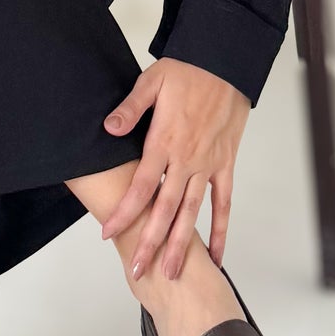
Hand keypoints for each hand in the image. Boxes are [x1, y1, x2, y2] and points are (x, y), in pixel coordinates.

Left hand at [97, 57, 249, 278]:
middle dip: (150, 242)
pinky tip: (216, 255)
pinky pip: (223, 203)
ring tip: (171, 273)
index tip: (108, 234)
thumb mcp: (152, 81)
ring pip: (192, 213)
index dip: (124, 212)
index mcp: (164, 141)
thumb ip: (130, 109)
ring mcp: (208, 165)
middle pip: (165, 210)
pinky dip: (220, 230)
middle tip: (138, 270)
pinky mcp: (225, 164)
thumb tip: (109, 128)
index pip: (141, 187)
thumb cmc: (188, 71)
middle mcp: (186, 159)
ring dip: (182, 244)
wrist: (226, 63)